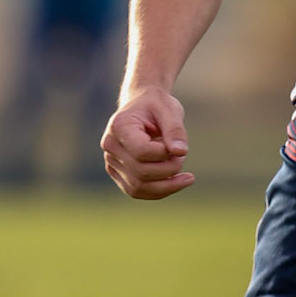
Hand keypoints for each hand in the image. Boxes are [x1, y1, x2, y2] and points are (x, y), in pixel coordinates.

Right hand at [101, 85, 193, 199]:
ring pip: (138, 187)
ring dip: (167, 185)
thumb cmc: (157, 105)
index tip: (178, 146)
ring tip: (185, 175)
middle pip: (141, 172)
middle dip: (169, 169)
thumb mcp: (169, 110)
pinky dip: (159, 191)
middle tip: (183, 155)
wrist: (143, 105)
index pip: (141, 151)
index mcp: (119, 126)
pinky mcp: (118, 173)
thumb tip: (181, 152)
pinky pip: (137, 191)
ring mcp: (111, 161)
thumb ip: (175, 130)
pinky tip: (177, 182)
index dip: (164, 153)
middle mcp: (110, 145)